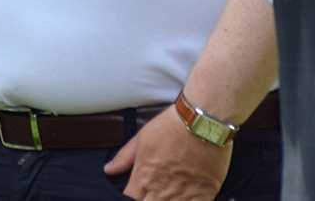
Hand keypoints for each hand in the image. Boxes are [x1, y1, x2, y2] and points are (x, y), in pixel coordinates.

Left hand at [103, 106, 232, 200]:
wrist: (202, 122)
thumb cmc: (173, 126)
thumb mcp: (141, 138)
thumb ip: (124, 158)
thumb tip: (109, 169)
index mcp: (144, 177)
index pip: (129, 199)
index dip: (131, 197)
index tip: (136, 192)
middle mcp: (162, 190)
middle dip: (148, 200)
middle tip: (152, 190)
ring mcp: (184, 195)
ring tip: (168, 191)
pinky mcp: (205, 195)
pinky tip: (185, 195)